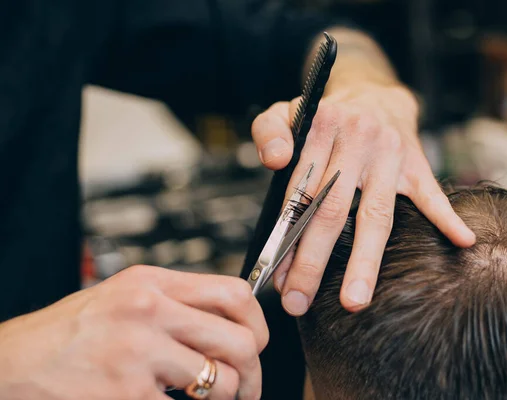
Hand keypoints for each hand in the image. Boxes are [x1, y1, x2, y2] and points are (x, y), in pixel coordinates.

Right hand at [0, 266, 267, 399]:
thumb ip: (176, 303)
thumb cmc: (73, 332)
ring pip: (222, 382)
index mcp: (152, 282)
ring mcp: (138, 353)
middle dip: (253, 372)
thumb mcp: (126, 296)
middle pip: (240, 341)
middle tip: (246, 386)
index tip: (257, 343)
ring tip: (210, 399)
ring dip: (226, 397)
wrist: (14, 363)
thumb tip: (230, 322)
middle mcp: (149, 311)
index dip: (257, 323)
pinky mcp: (127, 394)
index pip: (235, 293)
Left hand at [252, 83, 475, 314]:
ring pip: (377, 215)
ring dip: (365, 261)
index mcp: (322, 129)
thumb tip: (273, 161)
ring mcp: (390, 155)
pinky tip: (462, 242)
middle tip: (298, 302)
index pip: (300, 193)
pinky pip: (432, 193)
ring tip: (354, 300)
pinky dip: (447, 217)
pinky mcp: (416, 163)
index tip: (277, 276)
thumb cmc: (327, 114)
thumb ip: (270, 131)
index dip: (287, 238)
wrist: (375, 93)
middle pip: (333, 211)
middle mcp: (357, 140)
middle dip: (313, 262)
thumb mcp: (288, 110)